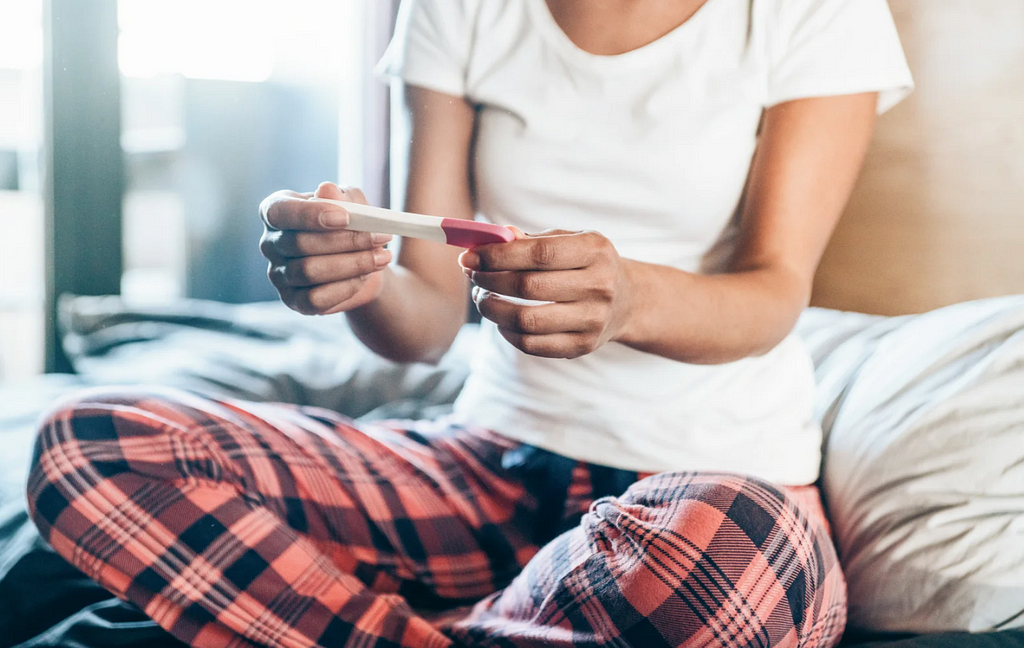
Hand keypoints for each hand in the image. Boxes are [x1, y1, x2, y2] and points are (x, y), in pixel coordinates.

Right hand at [259, 183, 392, 315]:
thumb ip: (342, 196)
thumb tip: (327, 190)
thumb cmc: (352, 224)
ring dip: (352, 264)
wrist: (363, 260)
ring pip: (309, 272)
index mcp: (276, 211)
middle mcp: (271, 243)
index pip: (279, 212)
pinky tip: (365, 276)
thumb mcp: (353, 203)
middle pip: (299, 244)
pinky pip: (315, 299)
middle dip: (345, 241)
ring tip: (381, 257)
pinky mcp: (293, 301)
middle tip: (380, 237)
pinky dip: (346, 287)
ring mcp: (278, 275)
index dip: (309, 215)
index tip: (345, 217)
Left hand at [460, 229, 635, 358]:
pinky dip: (507, 332)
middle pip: (528, 287)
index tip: (470, 255)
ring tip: (482, 298)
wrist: (628, 301)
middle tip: (472, 274)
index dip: (498, 255)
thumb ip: (531, 241)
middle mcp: (600, 285)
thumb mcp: (568, 241)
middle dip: (489, 280)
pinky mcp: (583, 346)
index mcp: (595, 250)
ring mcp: (594, 320)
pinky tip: (500, 320)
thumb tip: (490, 240)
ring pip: (527, 321)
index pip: (538, 253)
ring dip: (493, 310)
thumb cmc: (586, 264)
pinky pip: (532, 345)